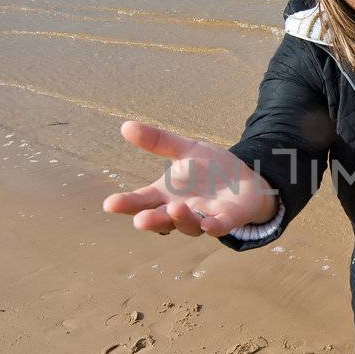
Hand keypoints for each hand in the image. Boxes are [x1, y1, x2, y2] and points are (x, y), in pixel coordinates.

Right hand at [101, 120, 276, 236]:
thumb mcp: (184, 150)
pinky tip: (210, 224)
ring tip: (175, 207)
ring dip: (181, 219)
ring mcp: (203, 217)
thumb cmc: (209, 168)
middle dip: (151, 220)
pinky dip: (214, 227)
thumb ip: (158, 141)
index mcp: (165, 194)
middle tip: (139, 220)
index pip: (141, 201)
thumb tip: (125, 126)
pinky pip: (219, 227)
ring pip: (188, 225)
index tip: (109, 204)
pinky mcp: (227, 220)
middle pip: (161, 220)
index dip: (126, 204)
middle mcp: (180, 210)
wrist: (245, 179)